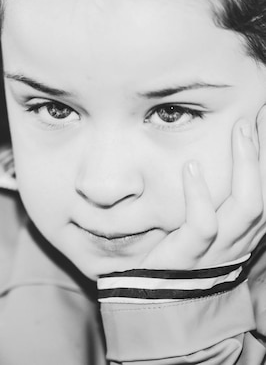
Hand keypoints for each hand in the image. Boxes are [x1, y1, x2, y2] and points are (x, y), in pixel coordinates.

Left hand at [140, 109, 265, 269]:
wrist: (157, 297)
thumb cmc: (181, 255)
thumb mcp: (206, 227)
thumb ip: (217, 201)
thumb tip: (207, 160)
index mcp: (245, 230)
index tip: (265, 121)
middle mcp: (239, 237)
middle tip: (260, 114)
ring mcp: (217, 247)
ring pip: (247, 205)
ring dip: (246, 165)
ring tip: (240, 130)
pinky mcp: (190, 253)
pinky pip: (202, 224)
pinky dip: (199, 195)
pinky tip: (190, 167)